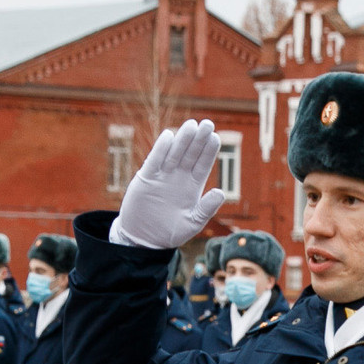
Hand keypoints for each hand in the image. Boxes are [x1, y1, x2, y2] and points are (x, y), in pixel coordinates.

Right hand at [108, 119, 228, 249]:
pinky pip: (154, 161)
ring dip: (182, 140)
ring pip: (174, 153)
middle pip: (190, 154)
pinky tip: (169, 136)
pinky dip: (160, 149)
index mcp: (192, 186)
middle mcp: (179, 177)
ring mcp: (162, 176)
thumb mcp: (192, 224)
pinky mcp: (146, 178)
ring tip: (191, 126)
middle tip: (207, 124)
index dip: (209, 151)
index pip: (203, 164)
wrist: (143, 240)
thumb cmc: (170, 233)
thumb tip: (221, 192)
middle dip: (198, 140)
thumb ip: (206, 209)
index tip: (216, 137)